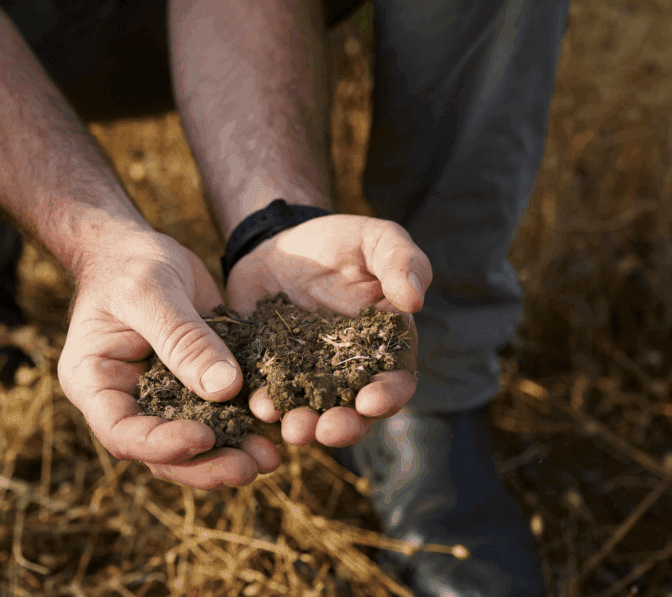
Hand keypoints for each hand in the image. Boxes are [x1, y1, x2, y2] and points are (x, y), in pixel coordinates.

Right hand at [58, 228, 281, 489]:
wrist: (141, 249)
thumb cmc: (129, 263)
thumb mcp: (151, 291)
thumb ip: (183, 339)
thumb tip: (224, 389)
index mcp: (95, 383)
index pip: (122, 433)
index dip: (161, 445)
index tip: (203, 436)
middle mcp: (126, 401)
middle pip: (161, 453)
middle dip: (206, 464)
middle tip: (249, 466)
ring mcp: (160, 399)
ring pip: (193, 445)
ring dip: (231, 454)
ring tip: (270, 458)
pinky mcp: (194, 388)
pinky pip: (219, 417)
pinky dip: (247, 427)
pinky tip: (278, 430)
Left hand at [226, 214, 431, 448]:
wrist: (279, 243)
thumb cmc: (340, 242)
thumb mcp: (376, 239)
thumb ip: (401, 262)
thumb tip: (415, 300)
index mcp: (384, 345)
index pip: (395, 380)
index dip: (387, 395)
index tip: (370, 400)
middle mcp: (348, 371)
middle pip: (353, 412)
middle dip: (343, 426)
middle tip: (327, 431)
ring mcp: (307, 376)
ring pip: (311, 413)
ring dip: (304, 427)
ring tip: (292, 430)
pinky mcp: (270, 373)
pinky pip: (267, 396)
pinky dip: (264, 406)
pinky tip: (257, 407)